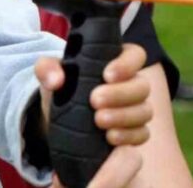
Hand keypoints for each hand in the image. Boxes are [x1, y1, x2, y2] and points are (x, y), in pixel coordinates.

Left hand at [38, 44, 151, 186]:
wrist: (59, 118)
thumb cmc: (62, 86)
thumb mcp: (49, 72)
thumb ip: (47, 68)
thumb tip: (56, 80)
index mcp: (116, 60)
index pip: (135, 55)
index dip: (126, 64)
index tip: (107, 75)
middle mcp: (131, 83)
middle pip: (142, 86)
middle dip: (120, 94)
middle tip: (95, 101)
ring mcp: (136, 108)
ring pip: (144, 111)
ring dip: (123, 116)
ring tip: (99, 121)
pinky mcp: (134, 132)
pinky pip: (142, 134)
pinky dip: (128, 136)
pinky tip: (110, 137)